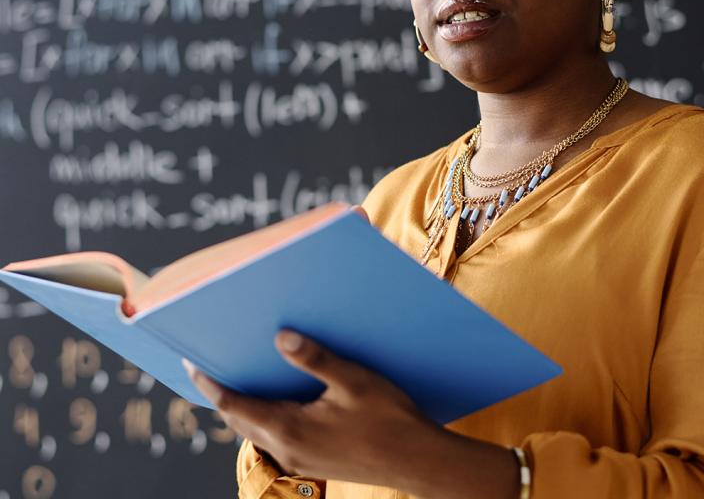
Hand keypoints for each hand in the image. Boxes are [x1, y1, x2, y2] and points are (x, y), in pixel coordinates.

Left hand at [182, 330, 445, 489]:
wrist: (417, 461)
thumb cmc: (389, 418)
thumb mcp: (353, 381)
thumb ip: (315, 359)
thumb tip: (281, 337)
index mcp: (290, 429)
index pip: (235, 404)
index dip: (211, 383)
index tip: (192, 362)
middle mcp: (287, 449)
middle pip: (239, 419)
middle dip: (221, 394)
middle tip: (210, 365)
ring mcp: (300, 459)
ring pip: (256, 429)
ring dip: (242, 405)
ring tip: (240, 376)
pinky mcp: (313, 461)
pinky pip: (274, 436)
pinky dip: (264, 415)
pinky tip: (278, 397)